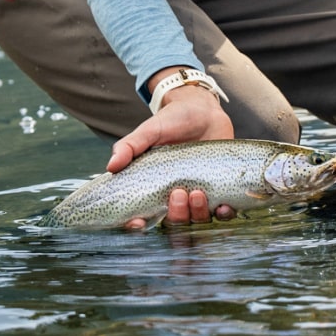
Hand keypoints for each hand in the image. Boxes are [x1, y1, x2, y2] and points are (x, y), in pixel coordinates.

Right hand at [107, 78, 234, 228]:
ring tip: (197, 193)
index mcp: (154, 188)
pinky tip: (224, 206)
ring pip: (197, 220)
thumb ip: (130, 146)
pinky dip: (224, 214)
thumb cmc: (173, 120)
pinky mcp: (220, 190)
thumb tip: (111, 166)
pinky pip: (223, 212)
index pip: (143, 216)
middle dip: (176, 215)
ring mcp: (199, 195)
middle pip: (174, 223)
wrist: (203, 109)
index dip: (137, 226)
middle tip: (177, 192)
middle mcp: (176, 196)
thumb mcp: (150, 130)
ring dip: (197, 214)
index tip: (138, 222)